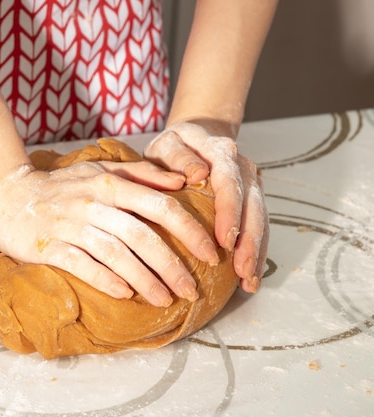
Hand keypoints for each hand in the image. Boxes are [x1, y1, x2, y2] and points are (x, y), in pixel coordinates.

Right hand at [0, 159, 220, 306]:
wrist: (8, 195)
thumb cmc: (61, 187)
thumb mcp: (100, 170)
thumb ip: (141, 173)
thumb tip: (180, 182)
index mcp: (110, 183)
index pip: (160, 205)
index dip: (189, 231)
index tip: (209, 253)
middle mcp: (94, 203)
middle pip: (143, 236)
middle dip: (172, 265)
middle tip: (191, 289)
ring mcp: (71, 225)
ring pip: (117, 254)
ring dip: (145, 279)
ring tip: (165, 300)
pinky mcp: (50, 246)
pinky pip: (83, 265)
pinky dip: (106, 280)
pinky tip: (126, 295)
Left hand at [144, 121, 268, 291]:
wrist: (197, 135)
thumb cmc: (174, 146)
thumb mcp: (167, 144)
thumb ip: (178, 156)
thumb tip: (197, 174)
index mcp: (221, 152)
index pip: (229, 183)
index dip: (230, 213)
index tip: (226, 240)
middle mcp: (242, 167)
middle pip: (252, 205)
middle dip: (250, 240)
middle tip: (241, 270)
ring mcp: (251, 183)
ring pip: (260, 219)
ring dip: (257, 251)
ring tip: (249, 281)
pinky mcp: (252, 199)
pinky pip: (258, 227)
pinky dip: (256, 252)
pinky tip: (250, 277)